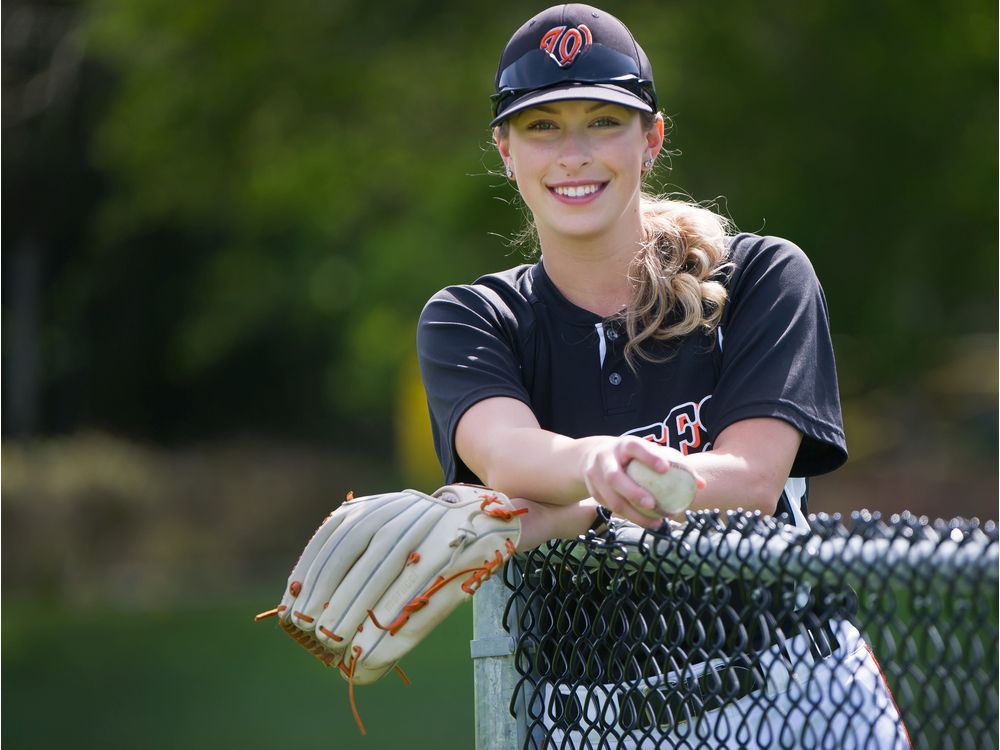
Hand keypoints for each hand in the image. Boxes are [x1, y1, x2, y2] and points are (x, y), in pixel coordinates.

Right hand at [580, 437, 705, 526]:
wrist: (592, 456)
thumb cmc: (633, 456)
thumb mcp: (649, 453)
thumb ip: (674, 464)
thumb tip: (701, 485)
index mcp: (623, 445)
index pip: (635, 448)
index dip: (649, 457)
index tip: (666, 468)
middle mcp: (605, 459)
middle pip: (615, 477)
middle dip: (633, 492)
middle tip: (653, 504)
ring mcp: (594, 476)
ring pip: (610, 499)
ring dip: (632, 513)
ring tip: (655, 522)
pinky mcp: (592, 492)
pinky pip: (610, 507)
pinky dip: (628, 516)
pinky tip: (646, 522)